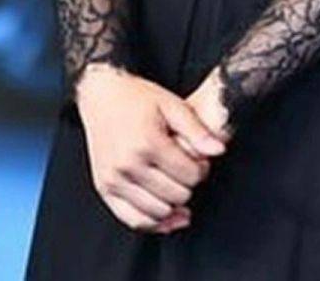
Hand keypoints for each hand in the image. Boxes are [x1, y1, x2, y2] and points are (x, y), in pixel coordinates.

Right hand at [76, 64, 228, 232]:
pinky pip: (132, 220)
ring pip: (157, 213)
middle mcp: (128, 164)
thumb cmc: (136, 98)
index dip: (201, 169)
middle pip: (176, 196)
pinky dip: (153, 223)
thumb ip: (197, 129)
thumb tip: (218, 150)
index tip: (198, 160)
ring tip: (174, 184)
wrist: (101, 96)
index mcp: (147, 142)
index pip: (189, 175)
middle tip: (186, 169)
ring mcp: (114, 179)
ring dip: (173, 204)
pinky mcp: (105, 189)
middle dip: (188, 185)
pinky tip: (166, 214)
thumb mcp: (172, 104)